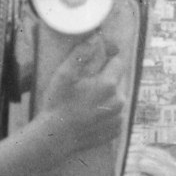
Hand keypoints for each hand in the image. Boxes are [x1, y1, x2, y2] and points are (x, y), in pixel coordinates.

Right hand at [40, 32, 126, 152]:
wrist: (56, 138)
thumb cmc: (58, 104)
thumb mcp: (64, 75)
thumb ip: (81, 53)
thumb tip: (95, 37)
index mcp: (109, 84)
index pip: (118, 62)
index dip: (107, 60)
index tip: (96, 64)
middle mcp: (119, 101)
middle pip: (117, 81)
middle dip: (105, 80)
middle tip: (85, 87)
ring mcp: (119, 118)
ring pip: (117, 99)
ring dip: (106, 97)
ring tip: (86, 103)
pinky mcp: (116, 131)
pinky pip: (115, 115)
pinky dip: (106, 113)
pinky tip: (90, 115)